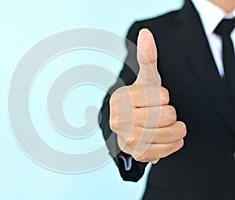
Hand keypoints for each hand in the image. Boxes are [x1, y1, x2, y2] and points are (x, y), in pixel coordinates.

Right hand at [109, 28, 186, 163]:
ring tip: (171, 126)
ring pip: (169, 132)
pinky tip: (168, 138)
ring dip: (175, 128)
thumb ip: (147, 58)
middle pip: (166, 114)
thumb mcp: (146, 80)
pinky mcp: (136, 154)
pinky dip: (174, 142)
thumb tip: (146, 33)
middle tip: (163, 113)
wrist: (131, 127)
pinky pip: (167, 148)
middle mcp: (119, 119)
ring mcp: (126, 138)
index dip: (163, 96)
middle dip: (170, 112)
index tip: (156, 98)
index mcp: (120, 98)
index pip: (159, 95)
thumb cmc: (142, 101)